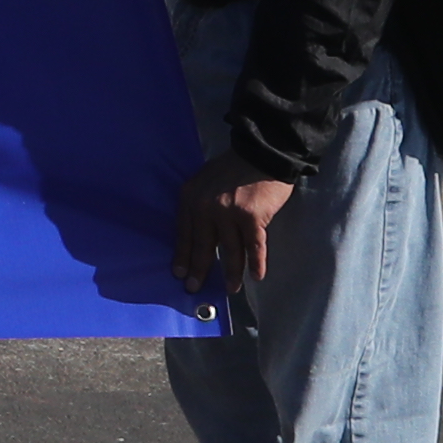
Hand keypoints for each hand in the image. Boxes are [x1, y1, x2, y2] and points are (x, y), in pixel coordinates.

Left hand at [172, 150, 291, 300]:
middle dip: (199, 271)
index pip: (184, 233)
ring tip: (231, 289)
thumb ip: (199, 204)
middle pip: (202, 246)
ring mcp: (229, 213)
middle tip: (195, 289)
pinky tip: (257, 276)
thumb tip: (198, 234)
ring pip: (229, 251)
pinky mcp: (252, 217)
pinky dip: (256, 263)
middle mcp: (206, 207)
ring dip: (231, 273)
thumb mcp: (205, 181)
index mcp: (191, 197)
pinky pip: (254, 247)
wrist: (262, 153)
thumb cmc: (234, 168)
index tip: (179, 274)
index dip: (183, 256)